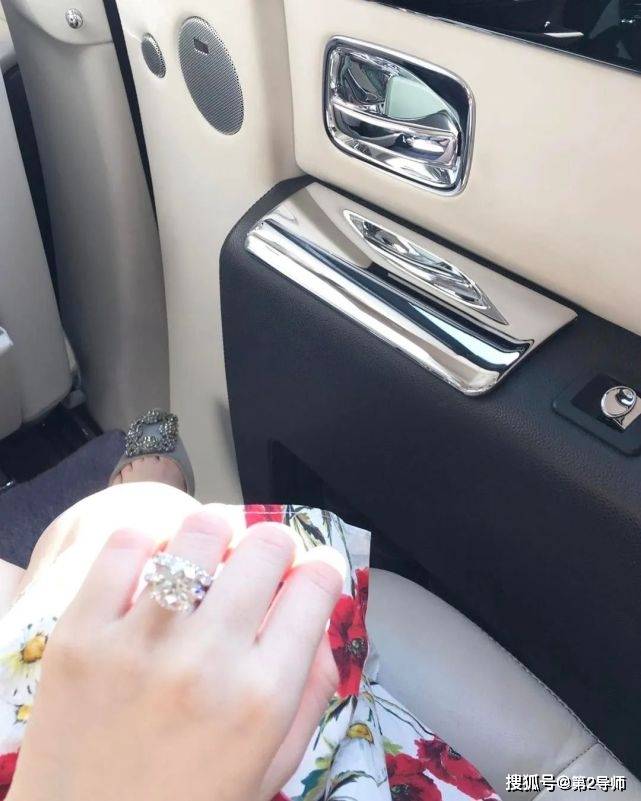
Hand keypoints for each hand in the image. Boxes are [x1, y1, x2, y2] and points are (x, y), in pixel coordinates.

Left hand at [7, 508, 344, 800]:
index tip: (310, 573)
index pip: (316, 584)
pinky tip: (152, 568)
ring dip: (214, 537)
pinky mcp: (80, 634)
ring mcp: (139, 643)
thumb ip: (311, 688)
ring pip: (200, 531)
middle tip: (260, 565)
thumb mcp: (272, 764)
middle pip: (266, 545)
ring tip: (206, 560)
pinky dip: (146, 544)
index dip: (322, 570)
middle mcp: (206, 662)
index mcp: (261, 697)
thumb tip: (320, 613)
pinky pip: (124, 546)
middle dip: (274, 547)